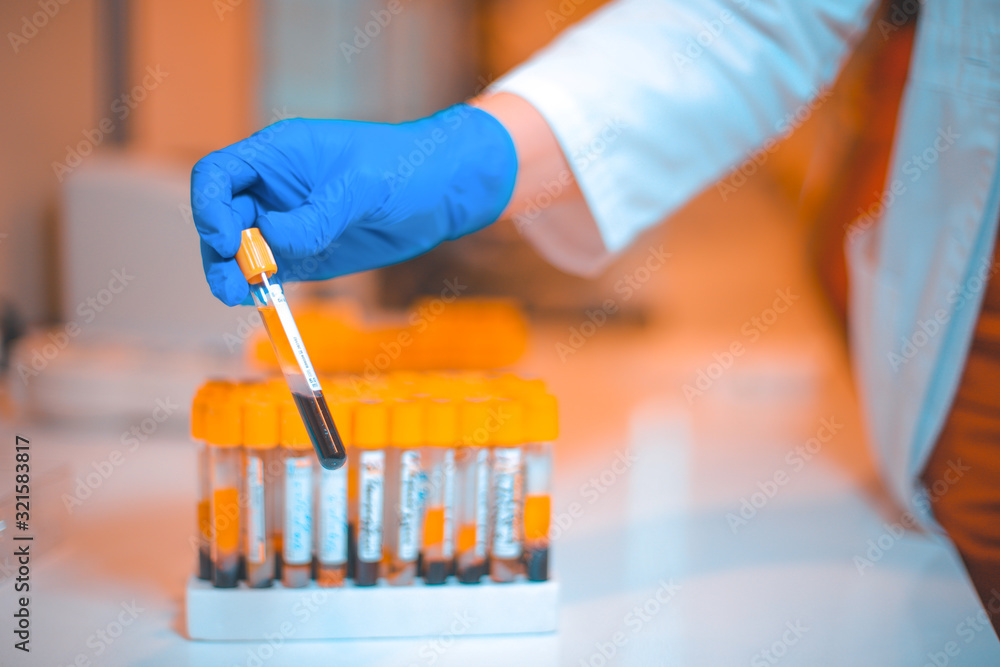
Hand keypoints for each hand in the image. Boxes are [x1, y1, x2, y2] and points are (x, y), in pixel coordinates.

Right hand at [190, 104, 516, 305]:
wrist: (443, 192)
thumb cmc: (407, 167)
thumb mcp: (363, 186)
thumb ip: (316, 215)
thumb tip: (269, 240)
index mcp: (277, 155)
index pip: (217, 175)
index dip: (209, 207)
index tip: (228, 238)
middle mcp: (273, 189)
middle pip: (220, 218)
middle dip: (219, 249)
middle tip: (232, 279)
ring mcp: (286, 224)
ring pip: (237, 251)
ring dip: (230, 274)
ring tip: (237, 294)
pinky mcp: (303, 255)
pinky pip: (267, 273)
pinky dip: (256, 287)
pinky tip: (256, 299)